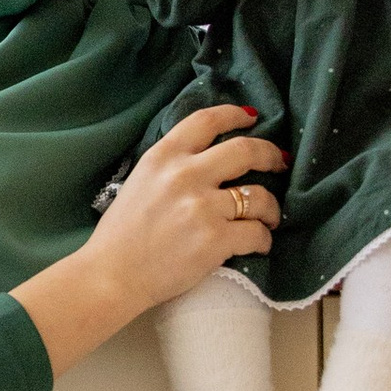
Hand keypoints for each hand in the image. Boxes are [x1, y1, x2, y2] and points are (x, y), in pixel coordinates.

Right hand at [10, 108, 283, 371]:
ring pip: (260, 196)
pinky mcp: (215, 240)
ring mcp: (202, 207)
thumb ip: (169, 166)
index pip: (206, 121)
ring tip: (269, 218)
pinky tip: (258, 244)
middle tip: (280, 162)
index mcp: (163, 156)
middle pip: (245, 150)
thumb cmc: (121, 234)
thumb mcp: (139, 181)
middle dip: (270, 155)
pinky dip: (263, 239)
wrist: (111, 276)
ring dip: (271, 208)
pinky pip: (256, 233)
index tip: (252, 118)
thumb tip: (204, 158)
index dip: (234, 115)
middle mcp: (185, 175)